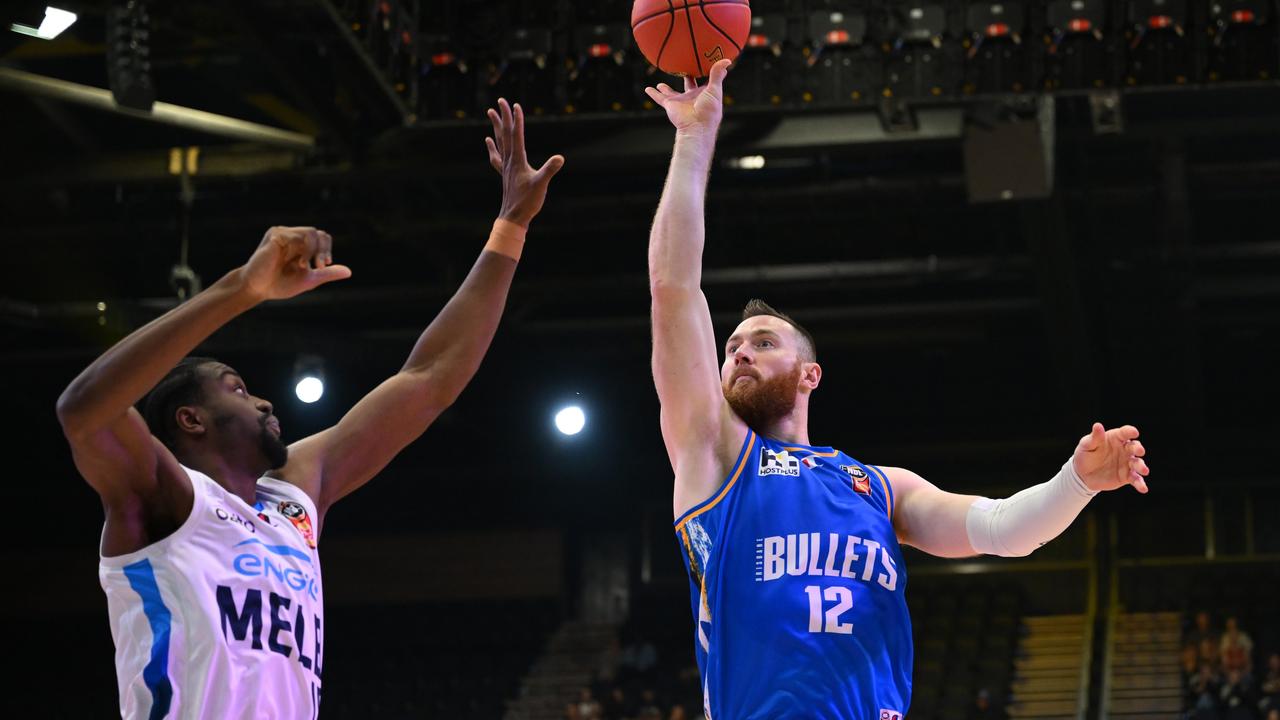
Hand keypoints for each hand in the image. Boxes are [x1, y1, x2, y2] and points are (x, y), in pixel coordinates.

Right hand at [239, 226, 351, 300]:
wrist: (257, 289)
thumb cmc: (280, 285)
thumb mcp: (308, 280)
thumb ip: (326, 274)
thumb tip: (349, 272)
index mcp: (301, 246)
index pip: (322, 238)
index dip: (326, 250)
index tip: (323, 265)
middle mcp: (293, 237)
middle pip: (318, 233)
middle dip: (323, 250)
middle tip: (320, 266)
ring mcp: (283, 234)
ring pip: (310, 232)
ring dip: (313, 250)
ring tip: (304, 266)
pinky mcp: (275, 235)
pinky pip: (296, 235)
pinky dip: (302, 249)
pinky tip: (298, 263)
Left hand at [486, 98, 564, 227]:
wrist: (513, 217)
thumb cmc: (527, 202)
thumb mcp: (541, 185)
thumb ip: (549, 170)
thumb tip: (560, 158)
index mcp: (517, 160)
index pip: (516, 135)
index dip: (516, 119)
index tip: (515, 105)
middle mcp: (509, 160)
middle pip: (505, 134)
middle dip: (503, 116)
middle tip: (500, 101)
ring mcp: (506, 167)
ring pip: (500, 141)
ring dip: (496, 126)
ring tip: (491, 113)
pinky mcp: (506, 174)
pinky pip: (497, 156)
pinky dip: (493, 147)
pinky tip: (489, 141)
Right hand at [644, 58, 730, 136]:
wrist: (696, 126)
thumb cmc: (709, 110)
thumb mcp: (715, 89)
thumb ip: (717, 74)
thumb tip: (727, 60)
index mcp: (704, 94)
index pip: (706, 81)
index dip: (706, 72)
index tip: (704, 62)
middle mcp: (692, 97)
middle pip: (688, 85)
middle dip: (687, 77)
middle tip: (684, 67)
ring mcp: (680, 101)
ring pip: (671, 93)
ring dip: (666, 89)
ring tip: (660, 84)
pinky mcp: (670, 105)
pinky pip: (659, 98)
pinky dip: (653, 94)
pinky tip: (648, 89)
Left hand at [1072, 422, 1149, 493]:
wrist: (1082, 474)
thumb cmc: (1085, 455)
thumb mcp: (1086, 445)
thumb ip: (1094, 437)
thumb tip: (1098, 425)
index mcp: (1115, 438)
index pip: (1124, 433)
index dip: (1130, 431)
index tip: (1134, 432)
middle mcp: (1124, 449)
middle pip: (1134, 447)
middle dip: (1138, 448)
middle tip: (1139, 451)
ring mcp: (1127, 463)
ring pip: (1138, 463)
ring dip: (1142, 466)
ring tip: (1144, 470)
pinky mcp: (1127, 476)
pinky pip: (1135, 479)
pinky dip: (1140, 483)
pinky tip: (1143, 488)